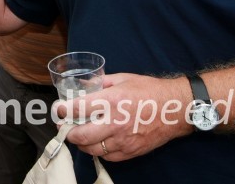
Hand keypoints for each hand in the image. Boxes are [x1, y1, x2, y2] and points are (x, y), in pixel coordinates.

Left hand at [57, 73, 192, 161]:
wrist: (176, 109)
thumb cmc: (151, 91)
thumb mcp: (123, 78)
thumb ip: (102, 82)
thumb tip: (85, 85)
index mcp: (112, 101)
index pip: (78, 108)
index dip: (63, 110)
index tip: (58, 109)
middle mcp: (115, 122)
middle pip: (81, 135)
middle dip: (67, 132)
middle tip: (64, 126)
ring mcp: (123, 140)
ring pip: (91, 149)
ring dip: (80, 143)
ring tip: (78, 134)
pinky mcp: (130, 151)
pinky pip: (106, 156)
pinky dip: (97, 150)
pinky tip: (96, 142)